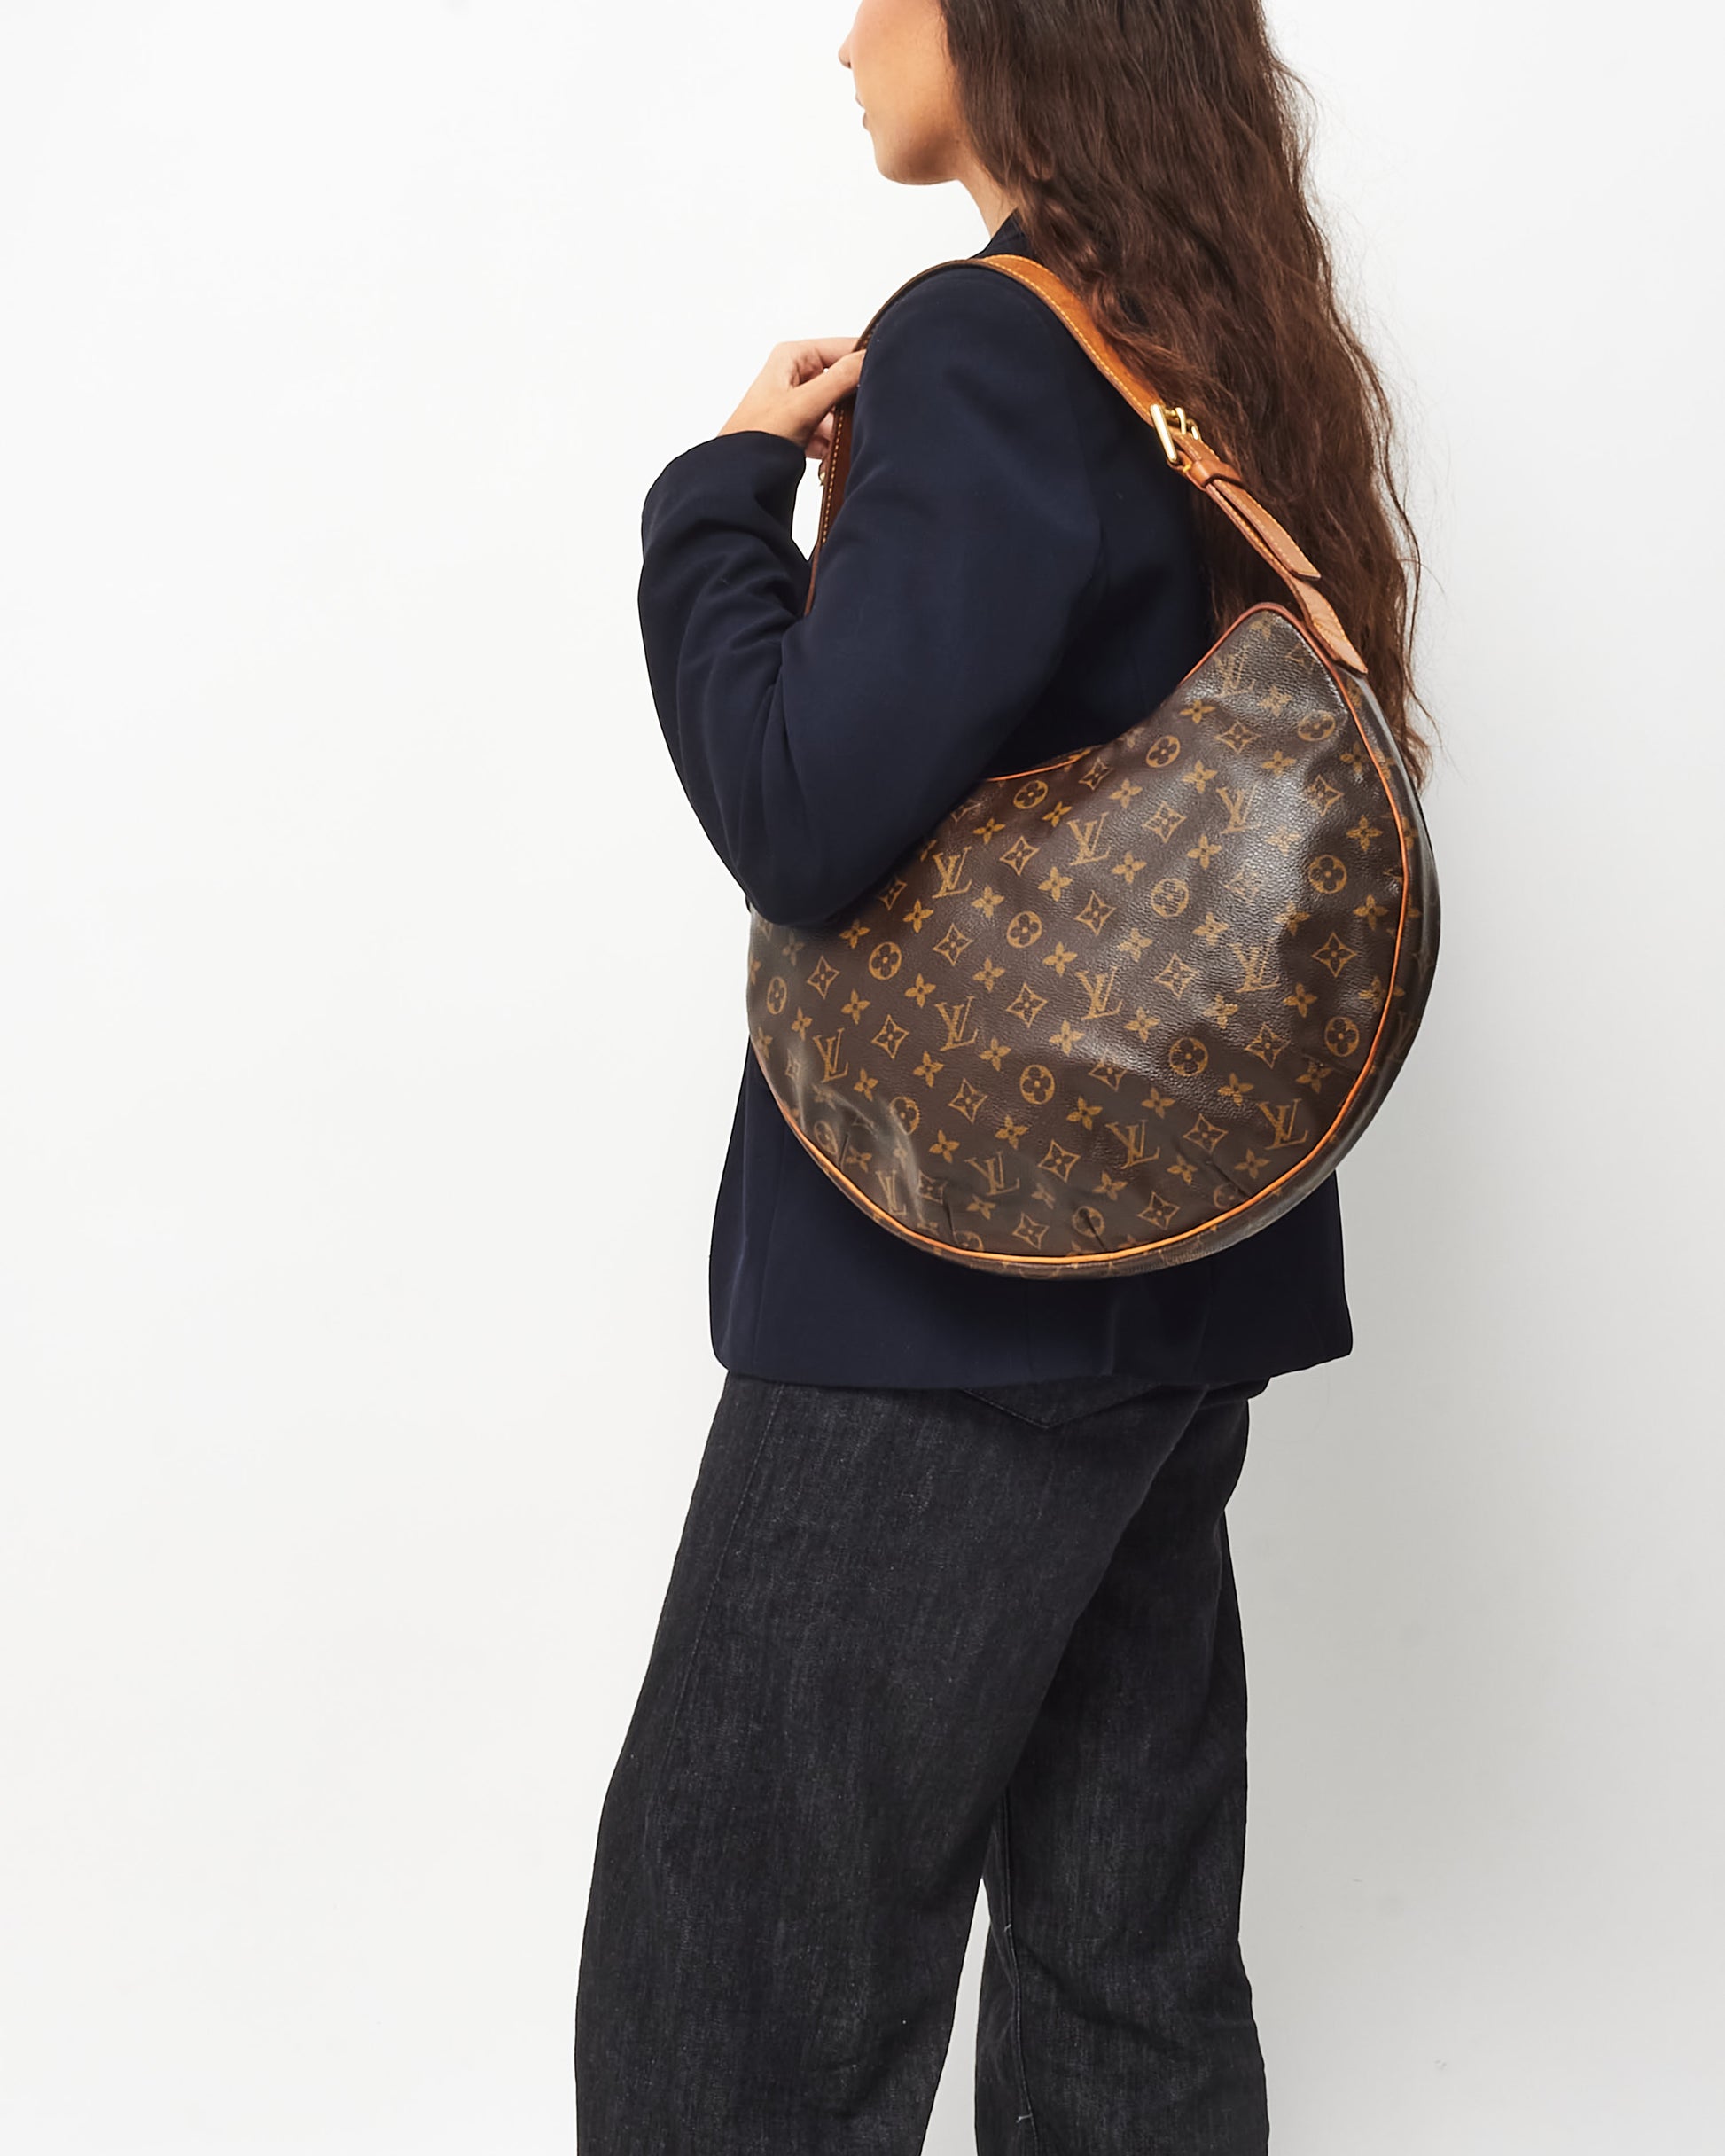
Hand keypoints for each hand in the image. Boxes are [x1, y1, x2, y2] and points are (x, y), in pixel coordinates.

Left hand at [718, 337, 865, 463]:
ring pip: (838, 409)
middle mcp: (796, 374)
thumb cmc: (755, 437)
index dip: (865, 363)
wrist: (738, 476)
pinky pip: (829, 431)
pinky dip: (831, 445)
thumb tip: (871, 358)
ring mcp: (800, 402)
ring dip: (842, 428)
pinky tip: (827, 454)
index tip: (883, 379)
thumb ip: (841, 378)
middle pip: (843, 380)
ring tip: (836, 440)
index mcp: (793, 355)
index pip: (844, 347)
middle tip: (861, 416)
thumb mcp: (805, 403)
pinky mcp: (801, 428)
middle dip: (853, 401)